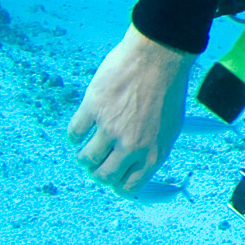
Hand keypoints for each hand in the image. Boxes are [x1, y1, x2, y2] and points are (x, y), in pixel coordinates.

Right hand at [67, 24, 195, 195]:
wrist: (159, 57)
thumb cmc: (168, 89)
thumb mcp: (170, 127)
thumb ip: (151, 149)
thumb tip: (133, 167)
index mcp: (153, 153)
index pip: (129, 187)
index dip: (117, 184)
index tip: (111, 177)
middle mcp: (132, 146)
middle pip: (103, 176)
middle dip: (97, 172)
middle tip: (96, 162)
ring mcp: (110, 128)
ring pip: (85, 159)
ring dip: (83, 156)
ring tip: (87, 147)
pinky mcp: (93, 110)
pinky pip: (74, 134)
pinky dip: (73, 135)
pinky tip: (80, 130)